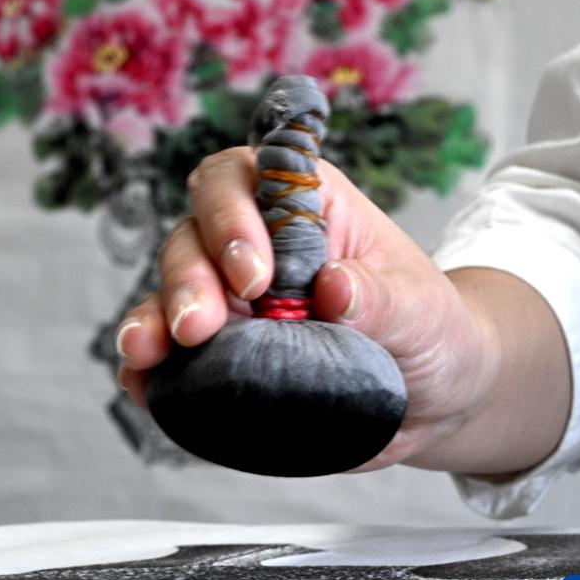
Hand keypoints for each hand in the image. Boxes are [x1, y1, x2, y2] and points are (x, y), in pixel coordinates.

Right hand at [116, 147, 570, 474]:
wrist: (435, 399)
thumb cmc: (431, 330)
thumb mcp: (424, 310)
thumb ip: (384, 298)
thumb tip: (333, 287)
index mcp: (305, 207)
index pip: (244, 180)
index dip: (233, 215)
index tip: (255, 276)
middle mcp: (257, 246)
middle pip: (194, 236)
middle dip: (188, 277)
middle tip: (199, 326)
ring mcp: (233, 303)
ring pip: (170, 291)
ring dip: (154, 318)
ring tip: (148, 352)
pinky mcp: (222, 359)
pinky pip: (170, 357)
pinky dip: (150, 369)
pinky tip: (144, 382)